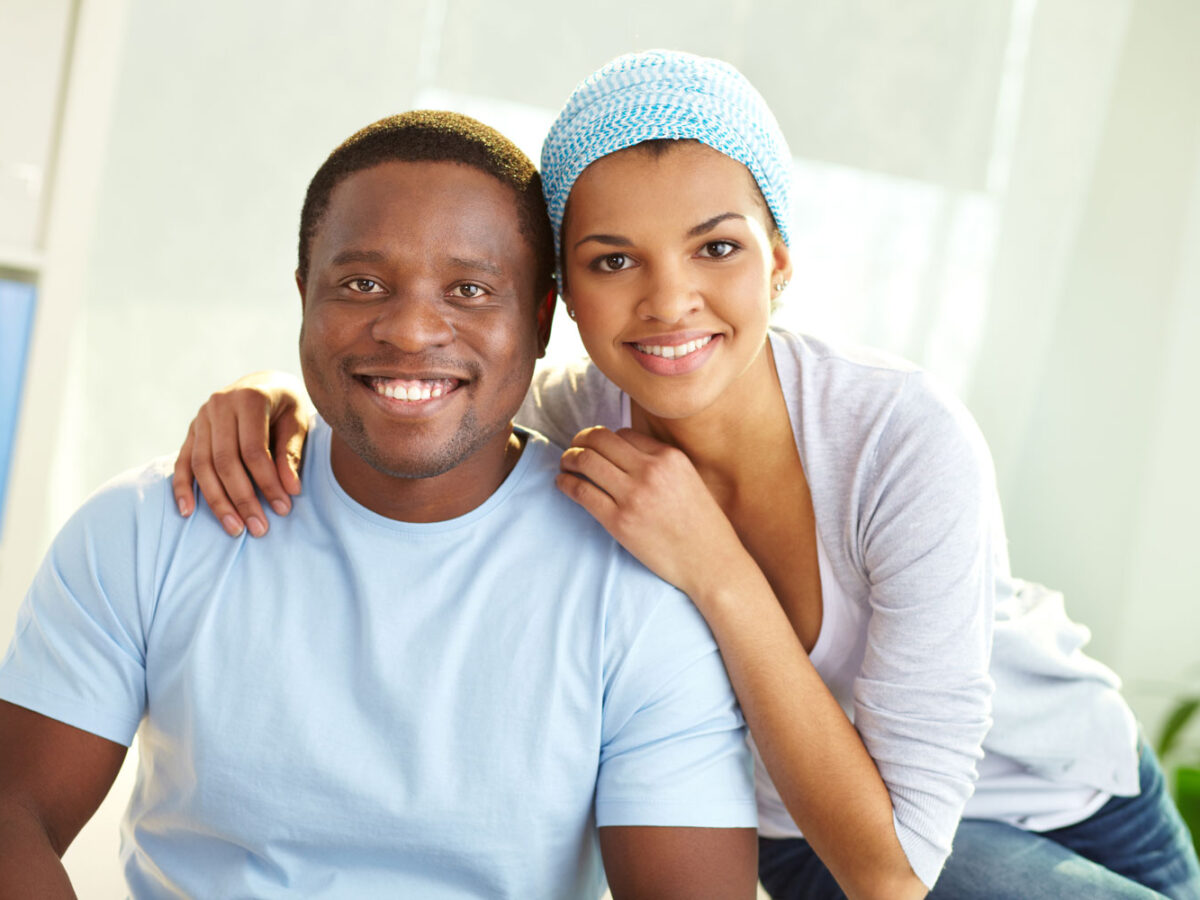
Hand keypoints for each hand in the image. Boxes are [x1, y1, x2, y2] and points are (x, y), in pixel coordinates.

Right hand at [172, 371, 311, 536]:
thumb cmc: (287, 405)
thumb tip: (291, 490)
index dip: (268, 482)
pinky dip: (183, 488)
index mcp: (249, 399)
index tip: (283, 509)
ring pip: (202, 466)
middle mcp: (219, 406)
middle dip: (242, 499)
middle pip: (225, 461)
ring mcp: (201, 417)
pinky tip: (187, 512)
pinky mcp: (192, 430)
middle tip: (259, 528)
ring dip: (217, 501)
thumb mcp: (298, 422)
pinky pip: (183, 462)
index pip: (254, 450)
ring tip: (235, 529)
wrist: (265, 383)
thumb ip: (292, 453)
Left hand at [555, 426, 747, 599]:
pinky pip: (580, 491)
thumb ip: (661, 464)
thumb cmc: (703, 526)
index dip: (605, 439)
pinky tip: (563, 483)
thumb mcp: (689, 480)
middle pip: (599, 439)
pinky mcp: (619, 522)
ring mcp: (633, 496)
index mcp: (669, 457)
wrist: (711, 563)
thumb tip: (624, 454)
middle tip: (573, 449)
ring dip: (568, 459)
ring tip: (565, 465)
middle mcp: (650, 471)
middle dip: (579, 440)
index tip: (597, 448)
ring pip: (585, 460)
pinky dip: (565, 483)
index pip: (623, 433)